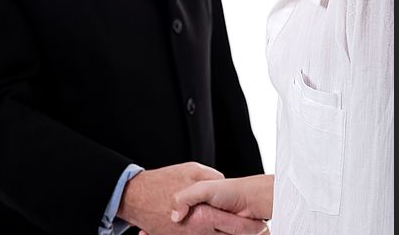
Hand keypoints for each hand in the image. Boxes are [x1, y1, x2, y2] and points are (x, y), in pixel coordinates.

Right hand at [118, 162, 267, 233]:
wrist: (137, 196)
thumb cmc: (164, 181)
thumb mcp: (192, 170)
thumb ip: (212, 178)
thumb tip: (223, 181)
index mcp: (204, 214)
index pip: (236, 227)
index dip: (251, 228)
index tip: (262, 225)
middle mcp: (198, 231)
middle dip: (242, 232)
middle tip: (259, 230)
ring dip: (225, 233)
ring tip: (242, 228)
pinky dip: (207, 233)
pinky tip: (211, 228)